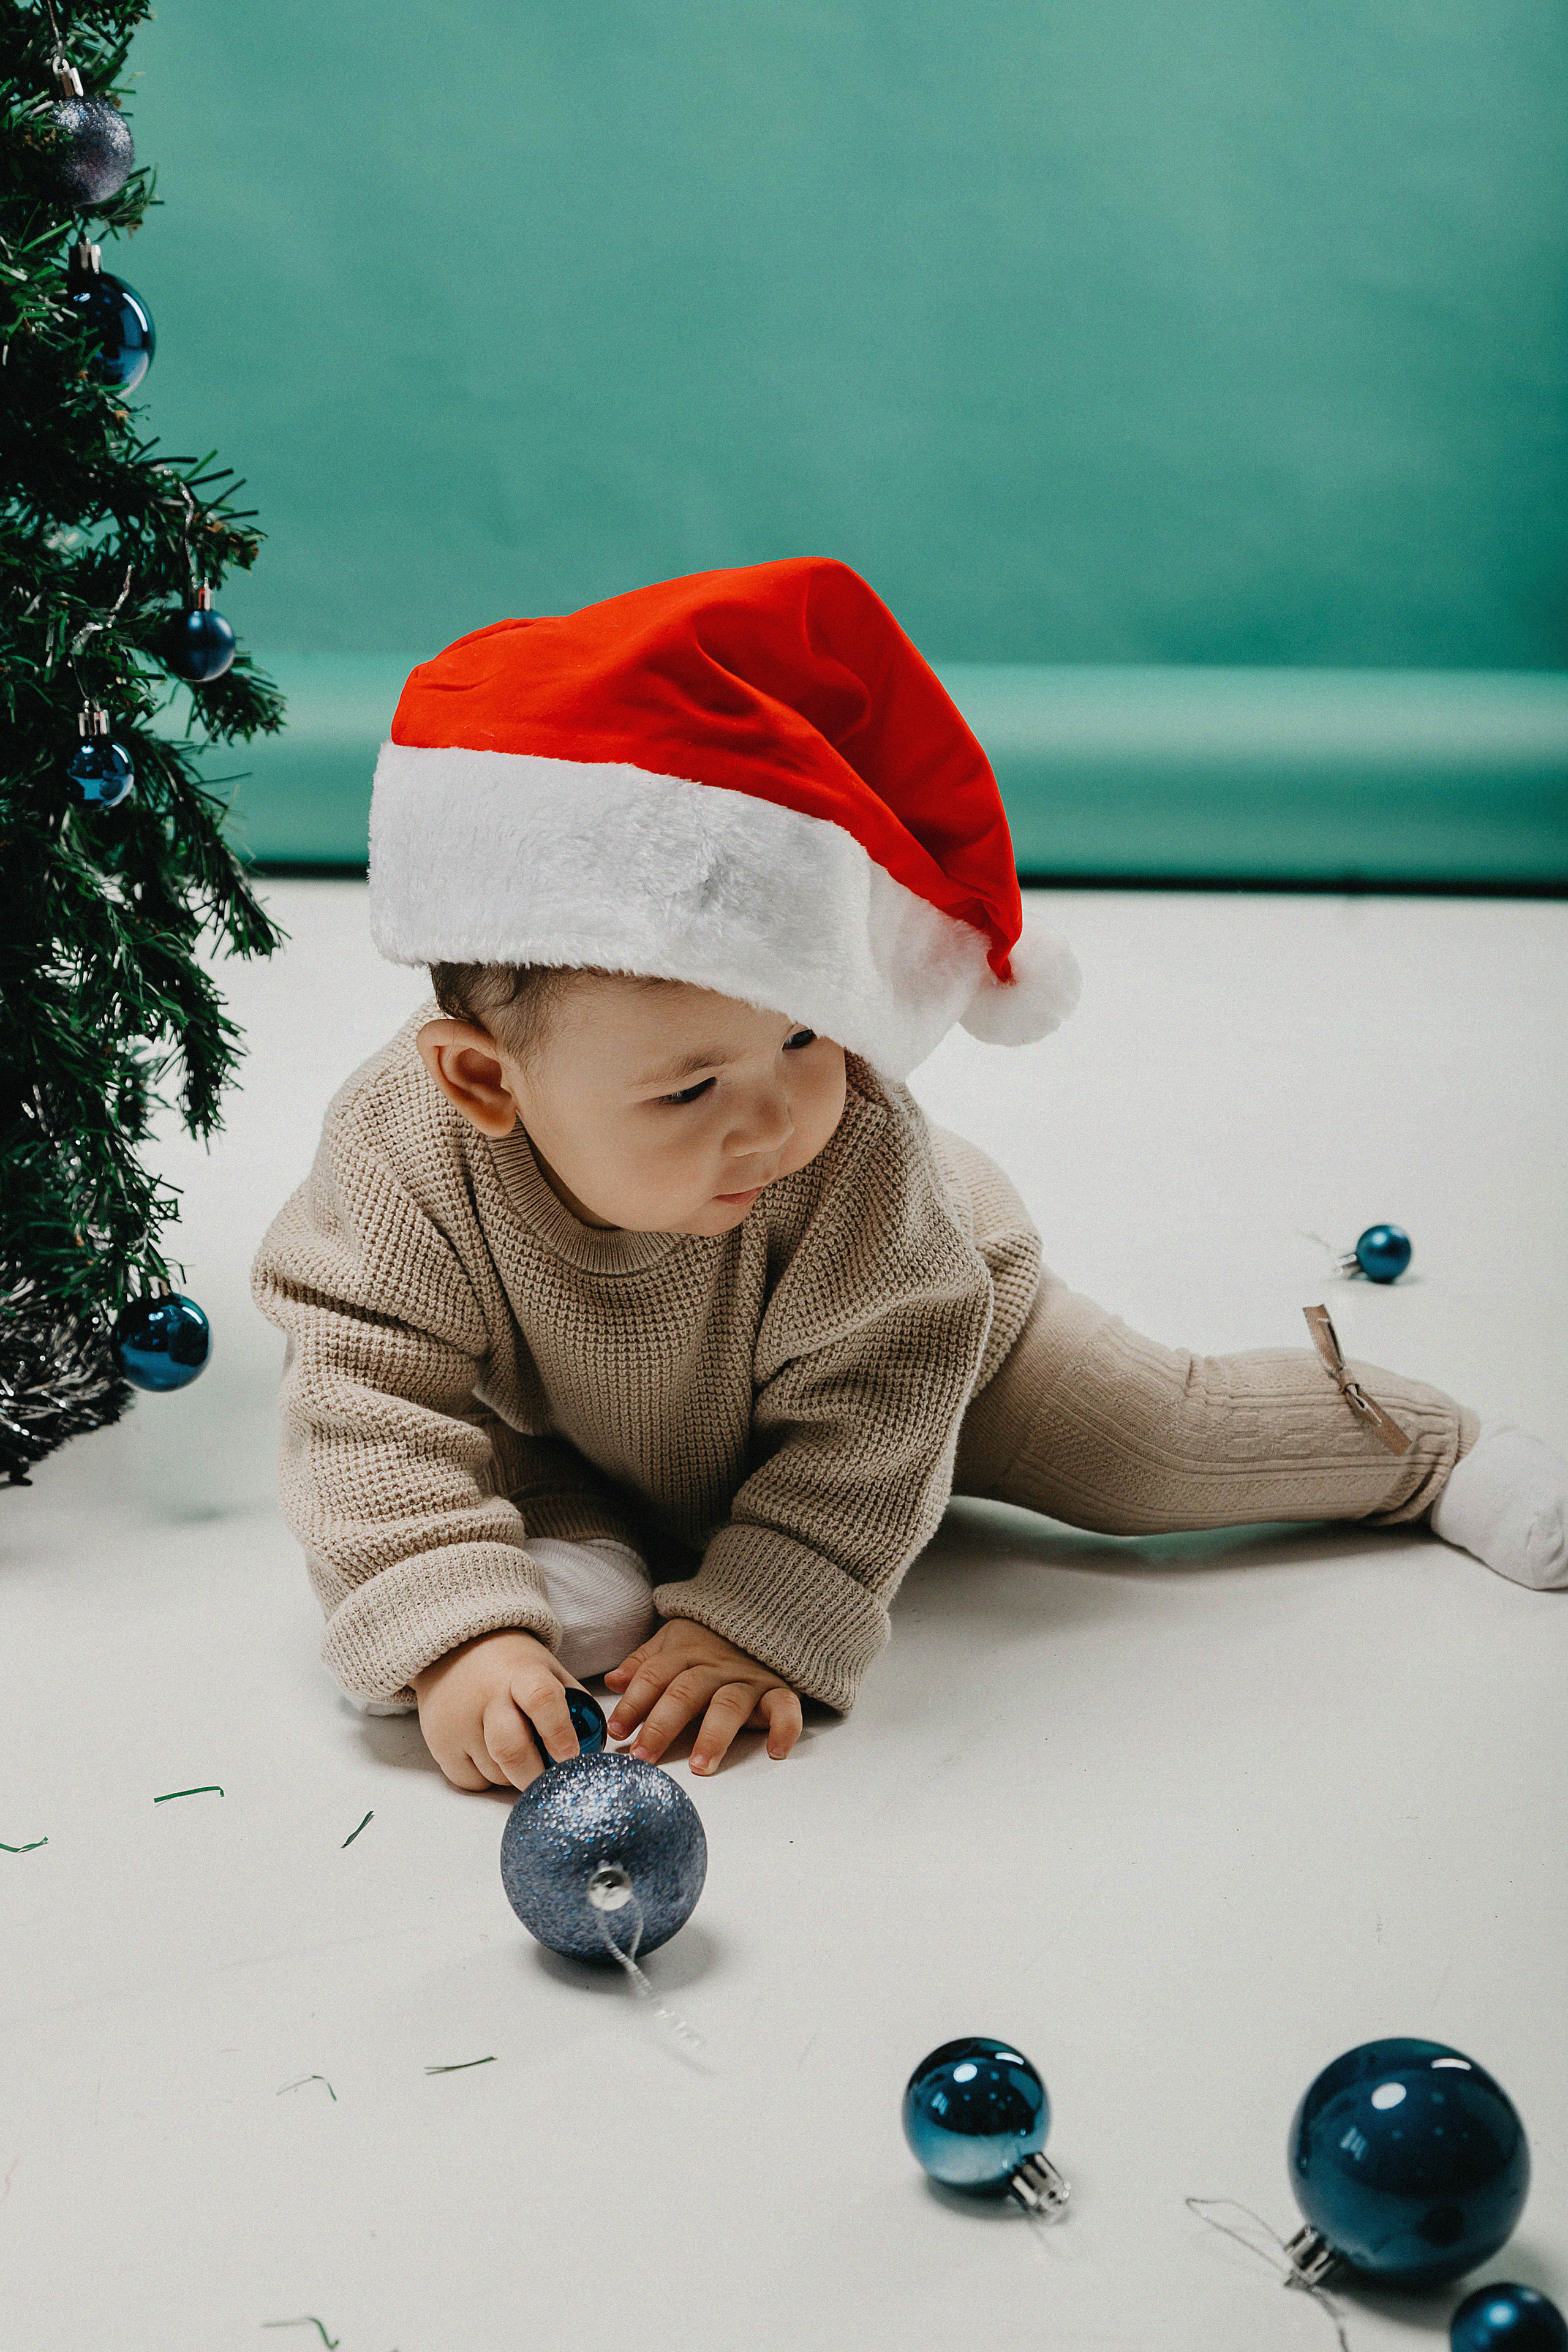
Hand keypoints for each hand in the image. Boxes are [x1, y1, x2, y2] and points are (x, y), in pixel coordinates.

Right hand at [412, 1628, 587, 1792]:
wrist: (453, 1651)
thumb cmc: (512, 1666)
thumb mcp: (547, 1670)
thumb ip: (572, 1704)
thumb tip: (594, 1746)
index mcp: (521, 1673)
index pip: (541, 1699)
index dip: (558, 1731)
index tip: (570, 1756)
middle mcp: (486, 1697)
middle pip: (511, 1749)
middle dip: (535, 1776)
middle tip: (548, 1781)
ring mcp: (458, 1722)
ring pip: (494, 1772)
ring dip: (513, 1776)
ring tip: (517, 1753)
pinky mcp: (439, 1743)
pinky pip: (471, 1781)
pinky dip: (488, 1779)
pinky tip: (490, 1755)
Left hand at [603, 1617, 802, 1774]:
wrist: (763, 1614)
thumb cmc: (710, 1639)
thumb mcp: (673, 1641)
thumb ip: (644, 1663)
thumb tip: (613, 1681)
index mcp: (685, 1653)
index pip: (654, 1676)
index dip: (633, 1703)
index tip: (616, 1731)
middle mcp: (715, 1667)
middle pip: (685, 1693)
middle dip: (662, 1726)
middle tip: (643, 1756)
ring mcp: (748, 1679)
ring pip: (728, 1705)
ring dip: (713, 1736)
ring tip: (700, 1766)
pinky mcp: (778, 1690)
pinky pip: (786, 1708)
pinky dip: (785, 1728)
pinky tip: (775, 1751)